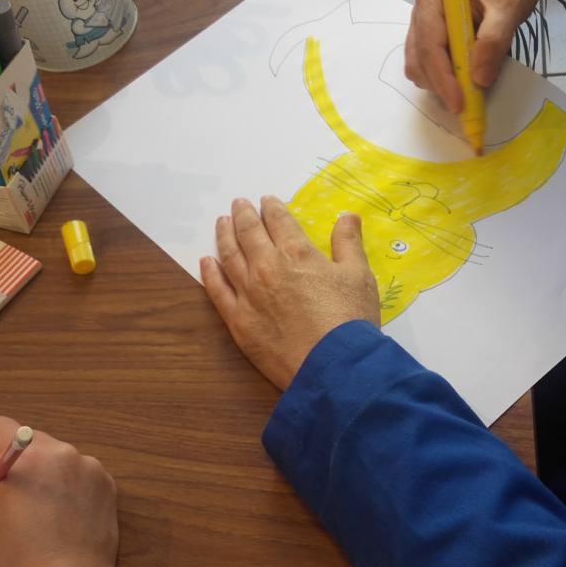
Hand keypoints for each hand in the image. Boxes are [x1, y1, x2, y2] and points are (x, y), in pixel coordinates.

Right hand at [0, 418, 152, 566]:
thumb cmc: (15, 556)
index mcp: (29, 453)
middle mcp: (64, 450)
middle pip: (28, 439)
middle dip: (19, 465)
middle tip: (19, 510)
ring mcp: (91, 466)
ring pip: (54, 456)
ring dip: (45, 474)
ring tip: (43, 517)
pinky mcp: (108, 483)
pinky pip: (78, 472)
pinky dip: (68, 486)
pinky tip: (64, 519)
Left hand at [201, 197, 379, 390]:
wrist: (333, 366)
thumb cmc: (350, 319)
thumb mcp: (359, 276)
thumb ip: (349, 243)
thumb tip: (347, 216)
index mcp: (296, 252)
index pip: (278, 221)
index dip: (271, 207)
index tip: (266, 201)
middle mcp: (266, 267)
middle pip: (248, 233)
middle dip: (243, 215)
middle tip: (238, 204)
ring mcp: (248, 294)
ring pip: (229, 256)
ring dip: (224, 235)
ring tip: (221, 223)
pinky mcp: (238, 320)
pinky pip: (217, 291)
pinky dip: (210, 273)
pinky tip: (206, 262)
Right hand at [404, 0, 543, 111]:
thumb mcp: (509, 6)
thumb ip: (494, 40)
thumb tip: (479, 80)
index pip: (429, 45)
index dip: (443, 78)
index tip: (460, 103)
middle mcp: (420, 12)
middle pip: (419, 61)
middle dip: (440, 86)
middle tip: (468, 105)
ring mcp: (422, 26)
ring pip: (419, 67)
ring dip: (440, 85)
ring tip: (469, 88)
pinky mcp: (430, 38)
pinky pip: (428, 67)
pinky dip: (443, 80)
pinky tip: (464, 77)